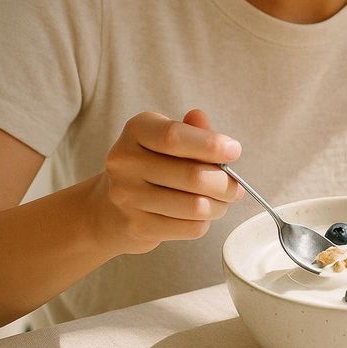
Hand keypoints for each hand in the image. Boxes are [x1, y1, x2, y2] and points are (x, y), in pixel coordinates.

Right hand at [89, 109, 244, 254]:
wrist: (110, 207)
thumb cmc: (150, 165)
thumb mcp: (166, 138)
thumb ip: (190, 130)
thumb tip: (202, 119)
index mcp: (136, 130)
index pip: (174, 137)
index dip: (210, 145)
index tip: (234, 151)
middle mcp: (125, 161)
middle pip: (192, 176)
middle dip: (225, 183)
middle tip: (236, 187)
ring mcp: (128, 196)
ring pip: (195, 206)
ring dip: (219, 205)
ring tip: (222, 201)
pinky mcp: (137, 226)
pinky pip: (189, 227)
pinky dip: (204, 222)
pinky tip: (201, 215)